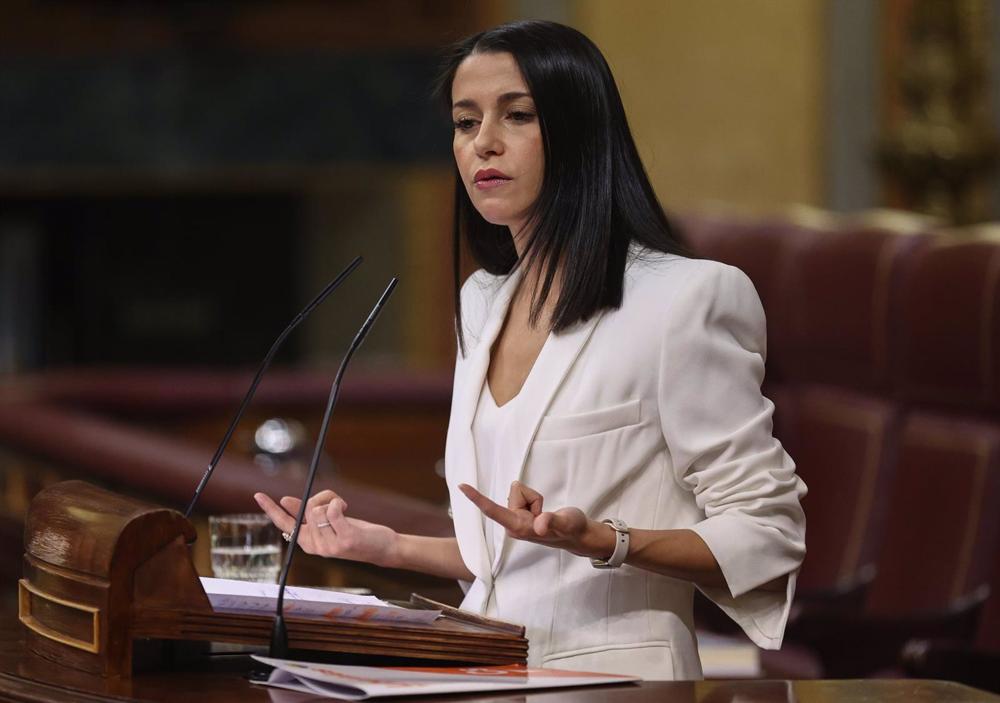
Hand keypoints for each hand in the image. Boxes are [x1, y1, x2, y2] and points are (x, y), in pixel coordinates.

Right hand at [254, 489, 399, 566]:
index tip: (258, 495)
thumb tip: (286, 500)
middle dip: (322, 498)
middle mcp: (315, 547)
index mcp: (308, 542)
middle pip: (307, 508)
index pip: (283, 523)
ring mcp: (329, 546)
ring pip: (319, 508)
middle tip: (337, 502)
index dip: (270, 509)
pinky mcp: (344, 540)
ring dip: (333, 500)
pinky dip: (338, 502)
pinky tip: (346, 507)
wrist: (382, 548)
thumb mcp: (328, 523)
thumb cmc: (355, 533)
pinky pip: (332, 511)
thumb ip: (307, 513)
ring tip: (345, 509)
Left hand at [458, 481, 613, 558]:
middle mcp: (513, 524)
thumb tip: (539, 525)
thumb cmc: (573, 529)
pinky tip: (541, 513)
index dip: (478, 499)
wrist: (578, 534)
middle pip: (515, 492)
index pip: (493, 511)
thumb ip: (552, 522)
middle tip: (545, 512)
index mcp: (518, 528)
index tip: (461, 487)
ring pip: (520, 491)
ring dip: (534, 499)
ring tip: (545, 513)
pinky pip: (524, 494)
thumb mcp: (567, 523)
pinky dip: (535, 500)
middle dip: (531, 496)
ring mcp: (516, 519)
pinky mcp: (521, 514)